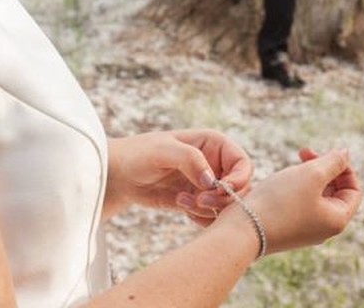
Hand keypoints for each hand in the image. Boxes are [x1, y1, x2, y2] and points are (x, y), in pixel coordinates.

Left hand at [106, 130, 253, 224]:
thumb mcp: (162, 151)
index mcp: (214, 144)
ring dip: (208, 208)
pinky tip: (183, 209)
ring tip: (182, 201)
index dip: (239, 179)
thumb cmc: (139, 154)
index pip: (243, 164)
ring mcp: (207, 184)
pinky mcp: (197, 201)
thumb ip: (190, 159)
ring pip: (226, 205)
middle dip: (222, 199)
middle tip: (198, 200)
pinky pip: (212, 216)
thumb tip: (212, 181)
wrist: (120, 174)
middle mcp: (215, 164)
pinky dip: (202, 218)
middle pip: (240, 188)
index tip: (221, 190)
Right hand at [227, 147, 360, 253]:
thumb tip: (346, 153)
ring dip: (307, 176)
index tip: (322, 154)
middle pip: (334, 191)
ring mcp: (305, 230)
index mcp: (337, 220)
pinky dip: (294, 188)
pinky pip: (299, 204)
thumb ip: (334, 161)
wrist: (243, 229)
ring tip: (290, 167)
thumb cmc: (279, 201)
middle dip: (323, 168)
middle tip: (303, 152)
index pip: (353, 189)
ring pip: (315, 196)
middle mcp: (324, 229)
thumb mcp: (311, 174)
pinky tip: (278, 182)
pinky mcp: (287, 229)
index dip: (343, 167)